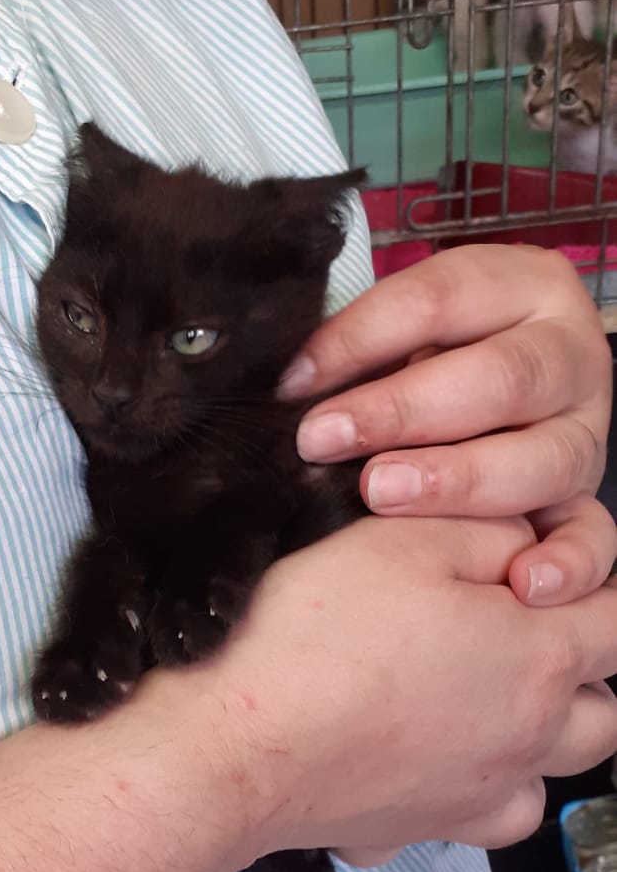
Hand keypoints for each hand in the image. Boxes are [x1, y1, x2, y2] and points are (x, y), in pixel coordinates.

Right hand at [173, 514, 616, 858]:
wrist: (236, 747)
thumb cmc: (314, 638)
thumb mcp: (407, 537)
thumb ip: (492, 530)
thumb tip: (525, 544)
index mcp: (541, 659)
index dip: (590, 583)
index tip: (540, 570)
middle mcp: (528, 741)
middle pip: (605, 713)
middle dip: (581, 670)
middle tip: (521, 632)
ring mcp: (478, 799)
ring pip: (551, 776)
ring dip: (539, 738)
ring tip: (481, 699)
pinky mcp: (421, 832)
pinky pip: (477, 820)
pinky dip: (472, 791)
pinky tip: (427, 757)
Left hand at [279, 246, 614, 605]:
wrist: (494, 406)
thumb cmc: (431, 366)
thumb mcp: (403, 336)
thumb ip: (360, 350)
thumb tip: (285, 384)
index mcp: (524, 287)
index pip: (442, 299)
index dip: (361, 338)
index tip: (292, 382)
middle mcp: (570, 355)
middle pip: (501, 377)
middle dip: (403, 410)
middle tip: (324, 438)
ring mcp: (585, 431)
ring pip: (544, 457)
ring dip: (458, 480)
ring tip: (381, 494)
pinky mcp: (587, 499)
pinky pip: (593, 536)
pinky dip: (565, 562)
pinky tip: (522, 584)